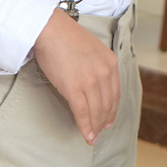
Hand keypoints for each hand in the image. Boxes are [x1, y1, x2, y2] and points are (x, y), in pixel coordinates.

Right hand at [33, 7, 120, 144]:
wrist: (51, 30)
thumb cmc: (66, 38)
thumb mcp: (92, 50)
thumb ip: (97, 66)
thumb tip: (93, 83)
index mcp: (110, 62)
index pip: (116, 92)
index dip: (113, 109)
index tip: (110, 119)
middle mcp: (104, 72)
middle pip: (107, 104)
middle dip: (104, 120)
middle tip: (100, 131)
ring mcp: (90, 81)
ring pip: (96, 111)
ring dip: (95, 127)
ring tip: (92, 137)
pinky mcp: (75, 88)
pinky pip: (82, 113)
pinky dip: (85, 127)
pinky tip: (86, 135)